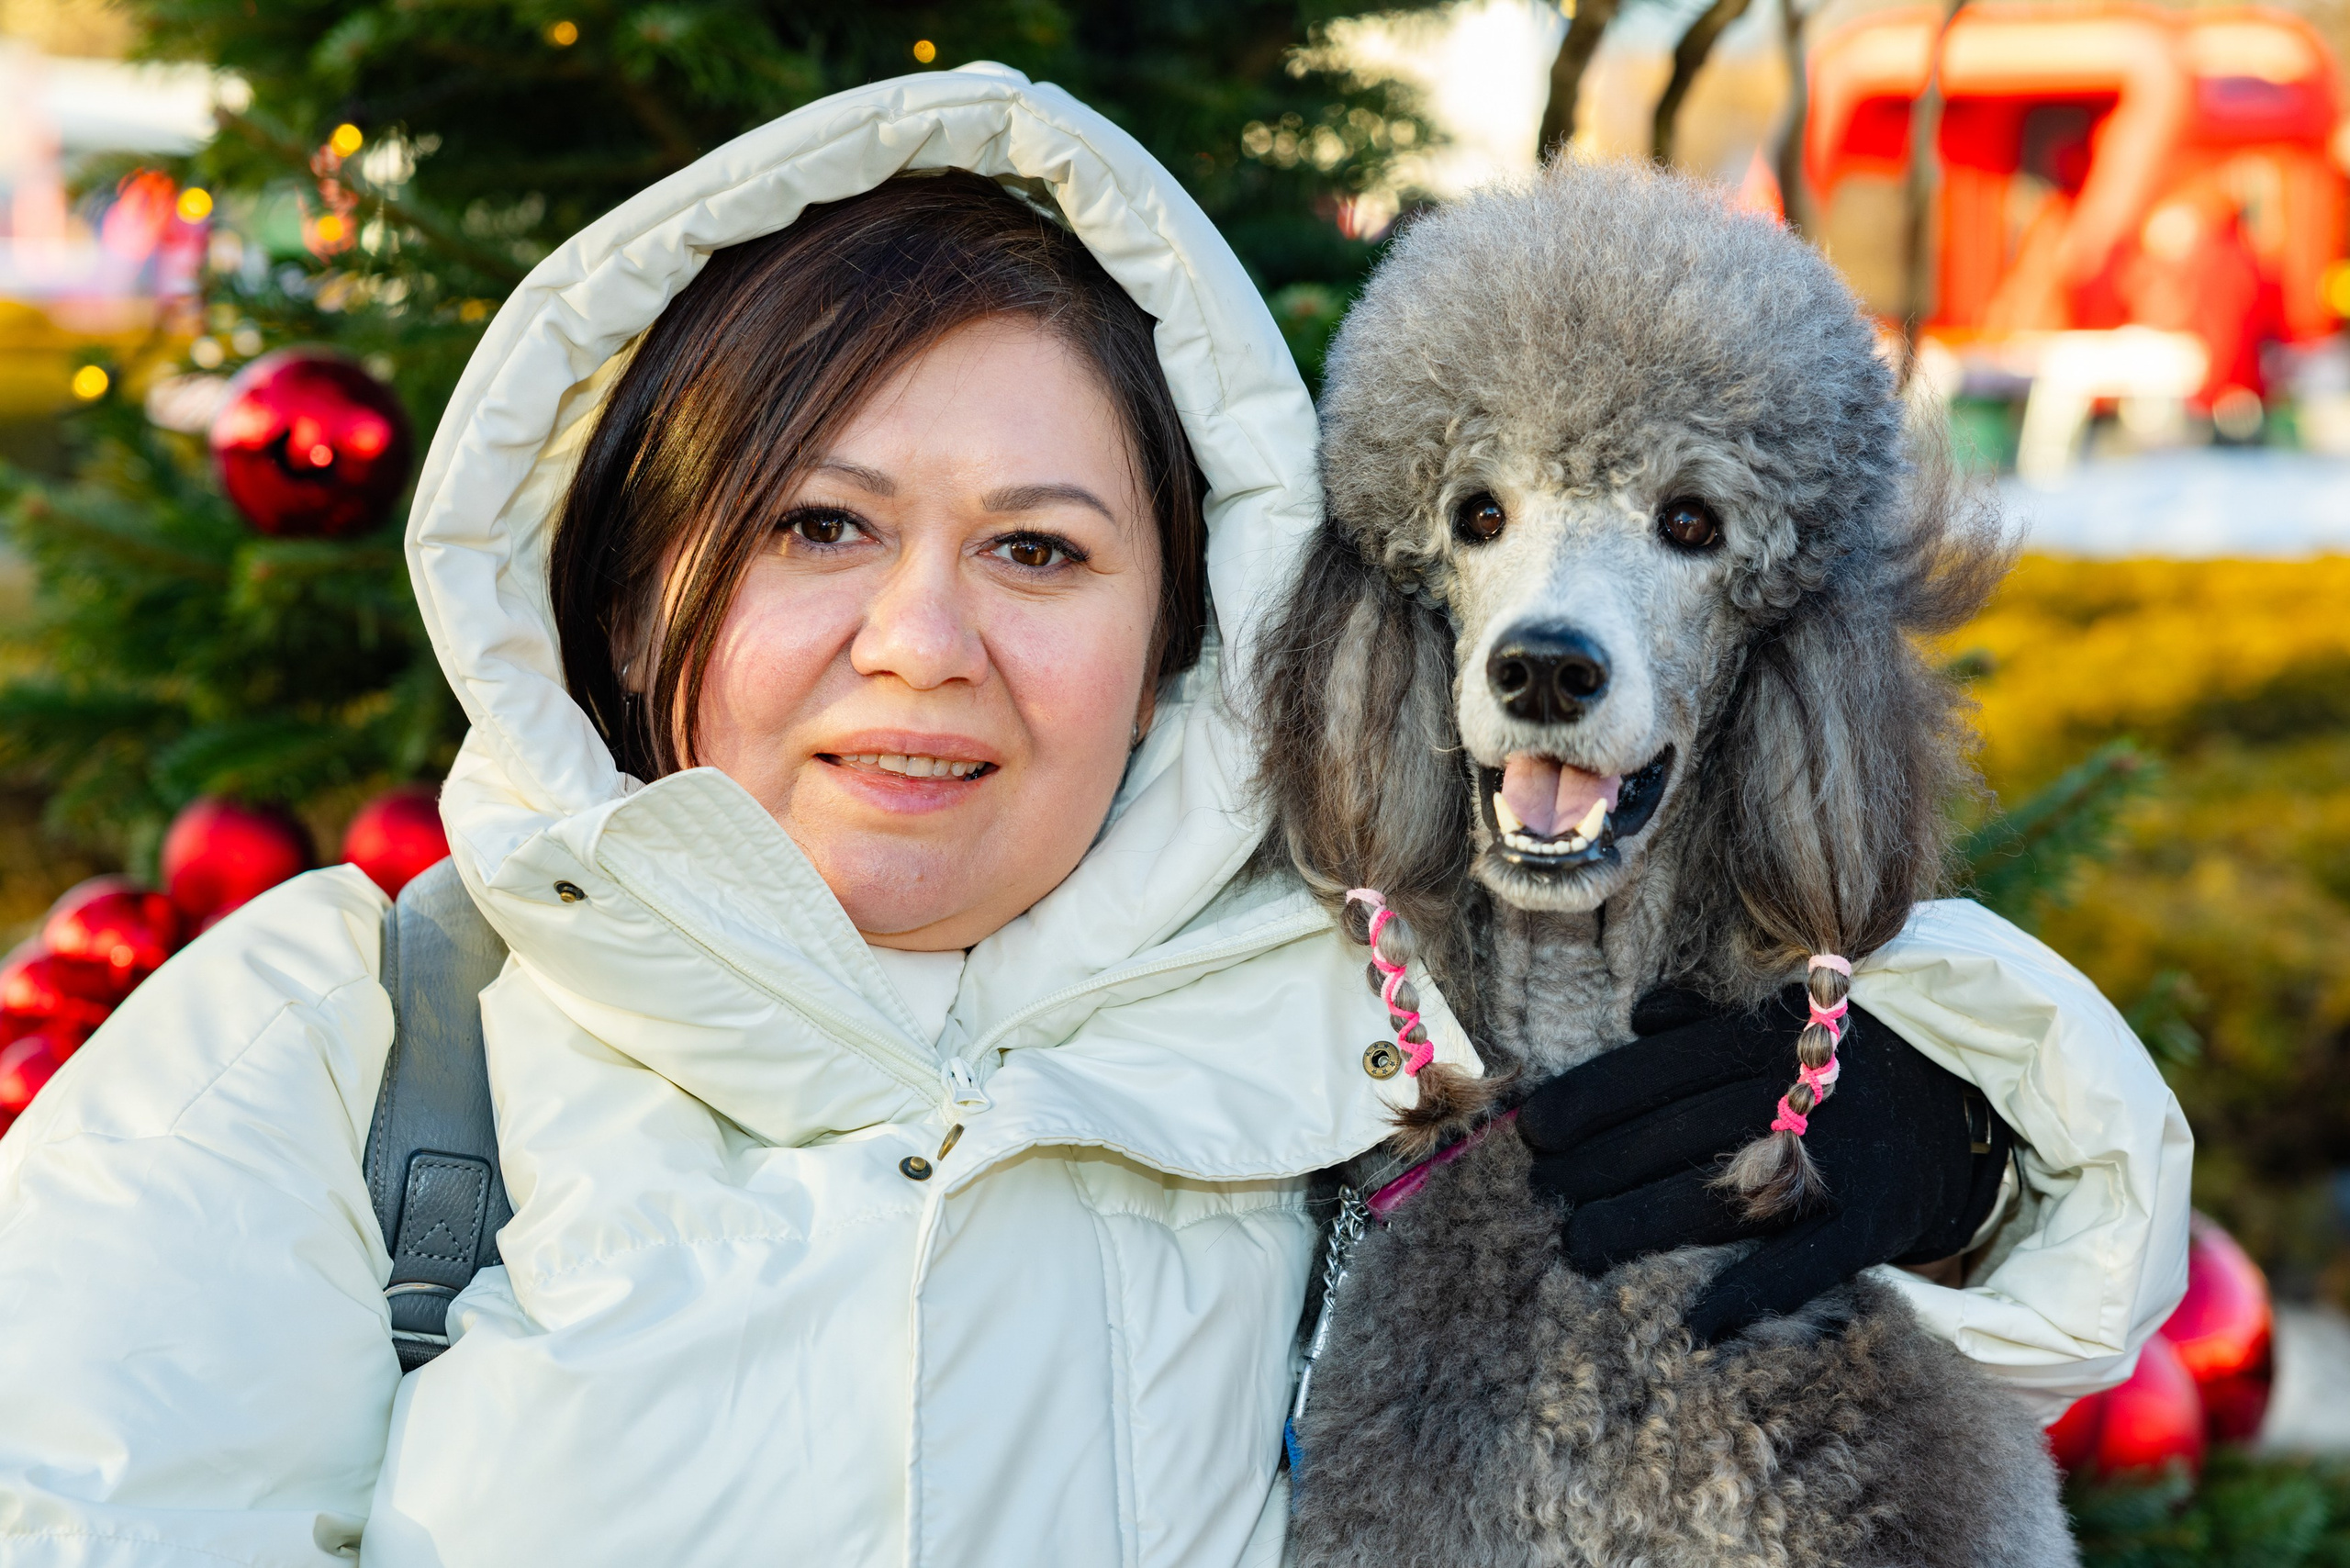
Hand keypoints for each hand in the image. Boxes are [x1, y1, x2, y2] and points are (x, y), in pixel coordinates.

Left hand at [1516, 983, 2011, 1343]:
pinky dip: (1748, 1293)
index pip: (1657, 1069)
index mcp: (1766, 1037)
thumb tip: (1637, 1017)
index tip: (1533, 1130)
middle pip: (1673, 1135)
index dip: (1588, 1100)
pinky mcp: (1876, 1219)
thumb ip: (1707, 1017)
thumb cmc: (1848, 1061)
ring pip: (1720, 1195)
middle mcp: (1797, 1092)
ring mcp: (1839, 1157)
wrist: (1969, 1102)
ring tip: (1577, 1249)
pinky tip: (1691, 1321)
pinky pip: (1803, 1262)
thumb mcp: (1788, 1015)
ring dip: (1640, 1227)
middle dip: (1595, 1169)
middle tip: (1539, 1195)